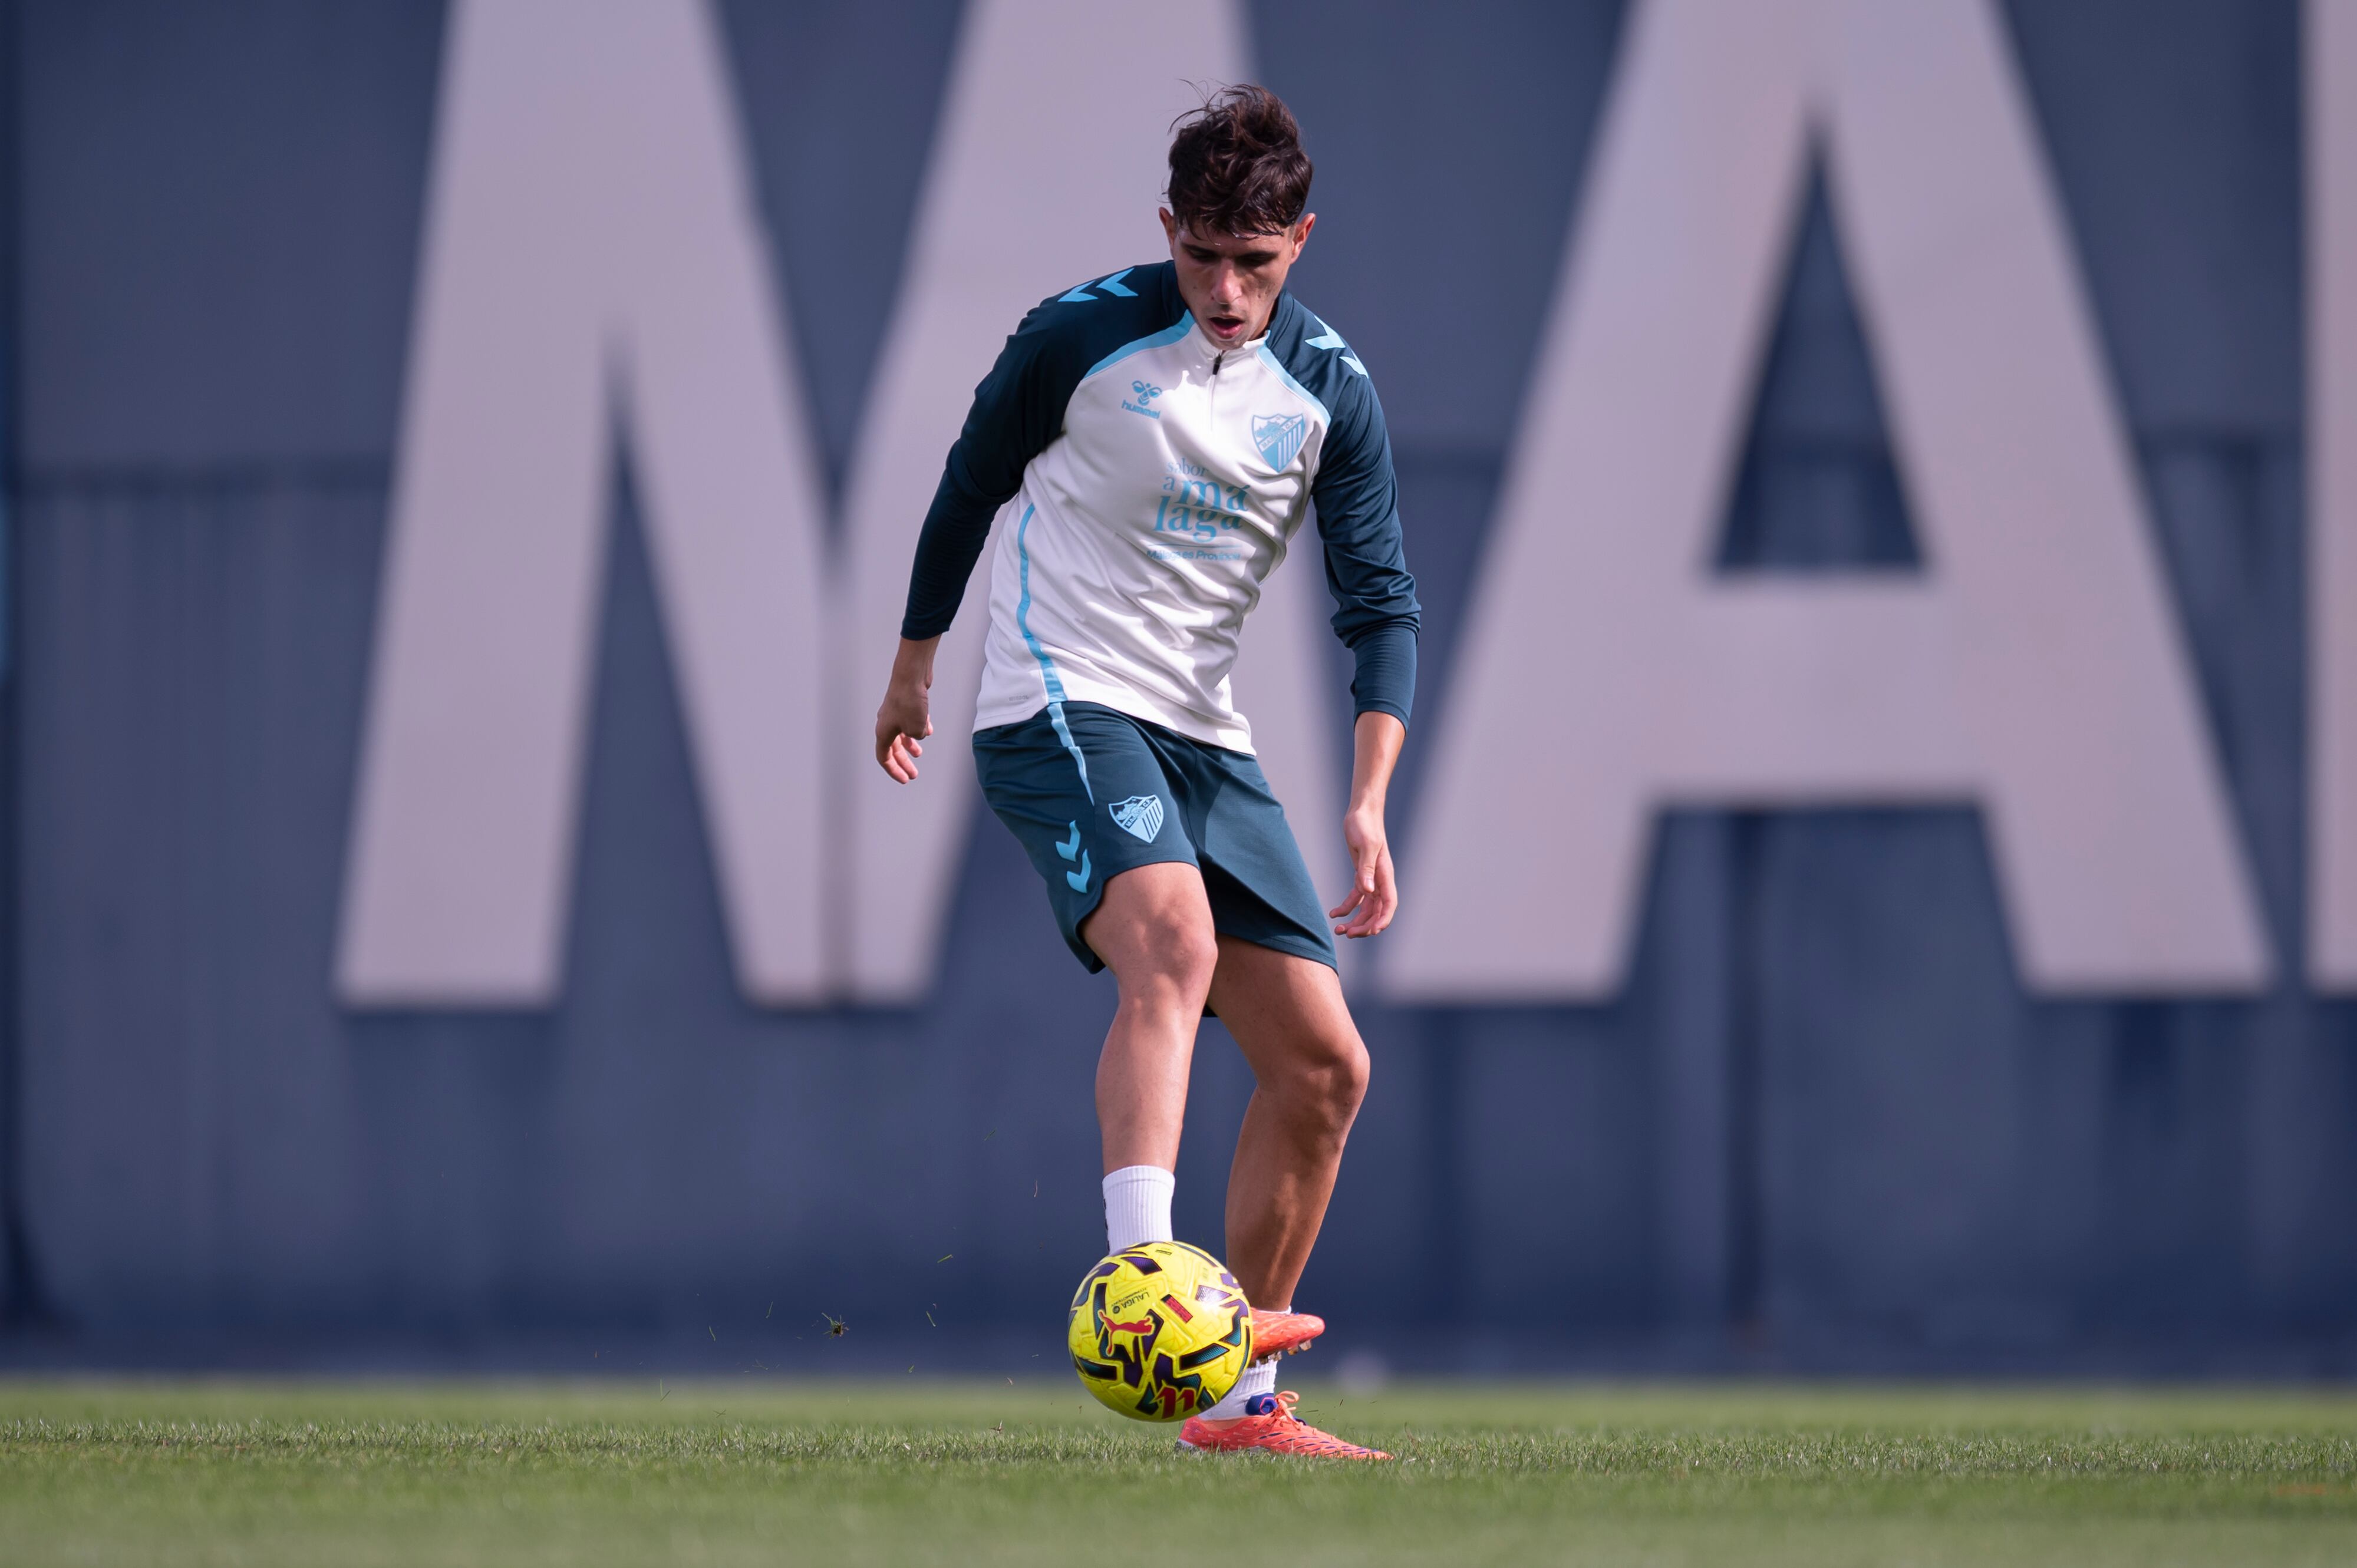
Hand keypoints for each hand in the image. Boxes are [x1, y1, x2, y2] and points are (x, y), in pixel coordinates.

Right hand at [874, 636, 939, 782]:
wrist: (911, 674)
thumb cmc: (910, 701)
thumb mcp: (916, 728)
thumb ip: (916, 737)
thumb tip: (919, 734)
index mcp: (883, 732)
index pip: (884, 758)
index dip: (894, 771)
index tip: (905, 779)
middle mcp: (886, 723)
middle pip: (893, 748)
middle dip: (903, 762)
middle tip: (914, 774)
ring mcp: (894, 713)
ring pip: (901, 734)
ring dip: (910, 745)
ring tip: (919, 753)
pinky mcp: (904, 704)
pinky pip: (909, 721)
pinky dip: (917, 728)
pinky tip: (928, 730)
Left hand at [1328, 805, 1397, 937]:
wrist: (1361, 812)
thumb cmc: (1365, 824)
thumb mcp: (1365, 844)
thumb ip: (1366, 868)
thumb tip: (1368, 891)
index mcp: (1385, 874)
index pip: (1389, 904)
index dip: (1383, 920)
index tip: (1371, 932)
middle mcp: (1380, 880)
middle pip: (1377, 912)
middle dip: (1365, 926)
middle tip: (1347, 933)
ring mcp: (1371, 879)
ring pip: (1367, 909)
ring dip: (1355, 921)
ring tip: (1339, 930)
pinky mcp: (1361, 875)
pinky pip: (1356, 898)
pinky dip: (1347, 908)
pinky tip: (1333, 913)